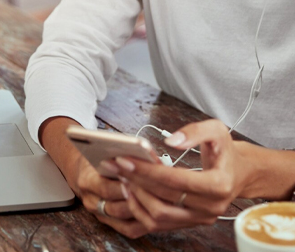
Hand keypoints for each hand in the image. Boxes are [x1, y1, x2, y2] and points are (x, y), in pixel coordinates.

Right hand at [39, 117, 148, 237]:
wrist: (87, 171)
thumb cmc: (101, 158)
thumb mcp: (106, 150)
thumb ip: (125, 155)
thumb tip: (151, 159)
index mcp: (86, 181)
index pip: (105, 187)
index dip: (125, 186)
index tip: (141, 182)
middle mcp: (91, 201)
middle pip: (117, 207)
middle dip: (139, 201)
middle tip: (158, 196)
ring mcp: (100, 214)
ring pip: (125, 220)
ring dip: (144, 212)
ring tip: (160, 204)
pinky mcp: (110, 223)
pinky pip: (129, 230)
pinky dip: (144, 224)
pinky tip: (156, 214)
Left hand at [113, 119, 250, 231]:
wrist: (239, 173)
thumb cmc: (225, 151)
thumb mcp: (217, 130)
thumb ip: (194, 131)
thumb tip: (170, 140)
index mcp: (220, 184)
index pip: (177, 180)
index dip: (148, 171)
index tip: (125, 159)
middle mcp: (211, 207)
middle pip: (164, 199)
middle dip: (136, 181)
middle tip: (116, 166)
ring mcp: (200, 218)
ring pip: (160, 217)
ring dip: (136, 198)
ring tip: (122, 178)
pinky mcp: (190, 223)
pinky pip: (159, 224)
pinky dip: (140, 209)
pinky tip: (130, 191)